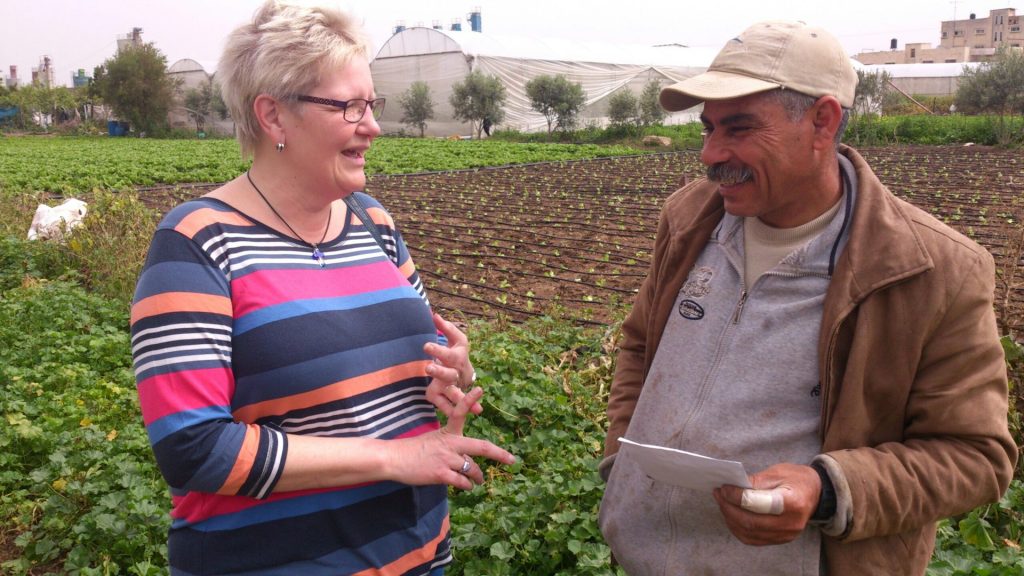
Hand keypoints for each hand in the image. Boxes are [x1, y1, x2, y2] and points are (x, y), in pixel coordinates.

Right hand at [386, 387, 514, 489]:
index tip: (480, 388)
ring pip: (473, 469)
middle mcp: (450, 444)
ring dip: (478, 477)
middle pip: (481, 447)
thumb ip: (452, 447)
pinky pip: (462, 482)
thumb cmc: (412, 450)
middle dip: (499, 454)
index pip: (460, 412)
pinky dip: (467, 485)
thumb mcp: (433, 440)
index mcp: (448, 433)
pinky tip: (466, 486)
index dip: (470, 400)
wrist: (394, 459)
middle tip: (512, 460)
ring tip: (479, 481)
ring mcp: (446, 459)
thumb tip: (467, 460)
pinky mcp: (441, 474)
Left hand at [424, 312, 481, 416]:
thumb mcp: (454, 339)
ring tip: (452, 403)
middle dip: (439, 372)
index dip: (437, 351)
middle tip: (428, 368)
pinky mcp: (448, 398)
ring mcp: (454, 387)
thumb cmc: (456, 353)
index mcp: (456, 357)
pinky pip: (449, 407)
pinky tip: (452, 420)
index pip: (447, 353)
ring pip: (454, 393)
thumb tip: (434, 313)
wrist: (466, 373)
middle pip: (448, 374)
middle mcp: (456, 373)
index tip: (425, 346)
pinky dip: (450, 412)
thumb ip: (445, 327)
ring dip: (453, 397)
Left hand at [712, 463, 820, 545]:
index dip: (737, 497)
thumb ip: (755, 481)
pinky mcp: (779, 540)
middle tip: (718, 494)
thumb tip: (732, 488)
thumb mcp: (778, 472)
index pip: (758, 504)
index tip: (724, 488)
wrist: (816, 494)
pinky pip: (752, 539)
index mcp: (792, 502)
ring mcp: (785, 535)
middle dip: (729, 508)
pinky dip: (737, 528)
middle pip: (751, 522)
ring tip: (722, 502)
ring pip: (749, 533)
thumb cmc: (796, 479)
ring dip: (730, 518)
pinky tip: (730, 515)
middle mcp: (790, 523)